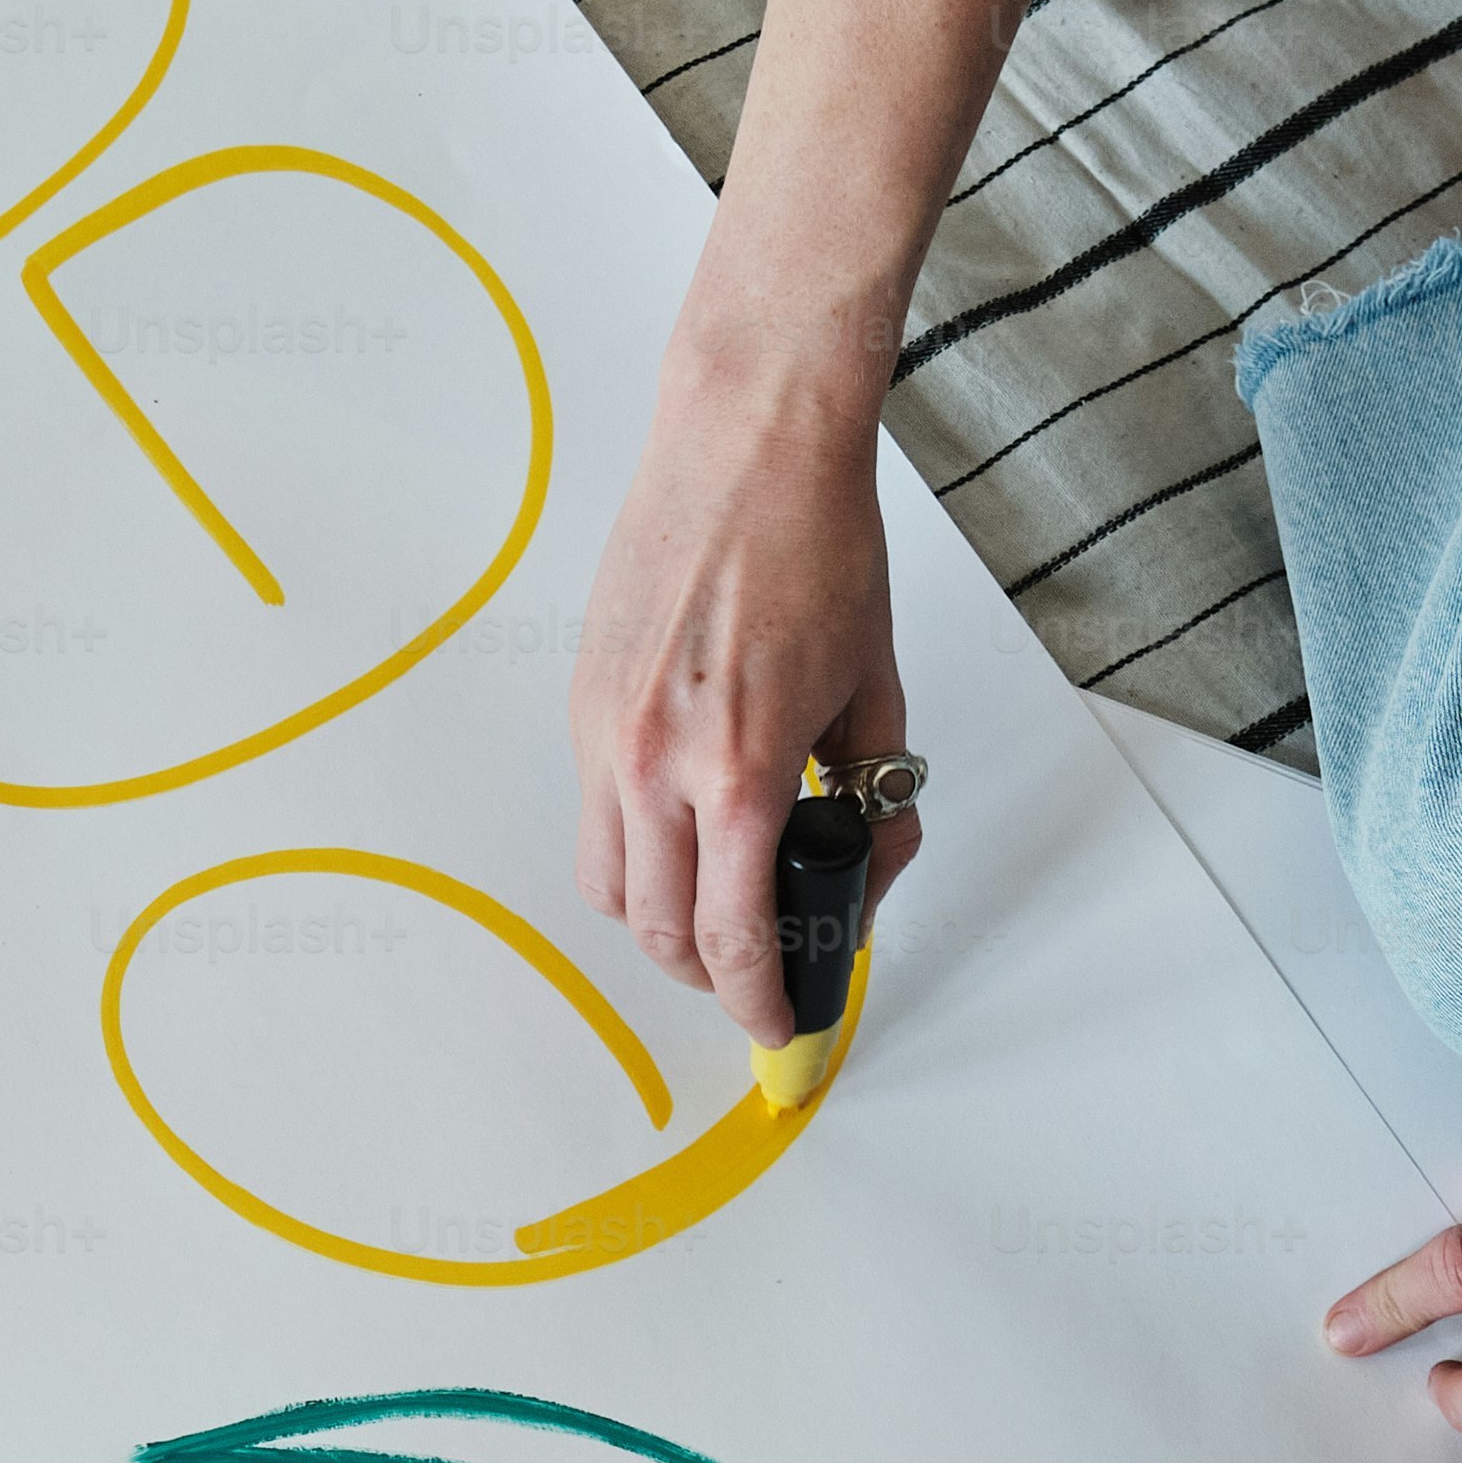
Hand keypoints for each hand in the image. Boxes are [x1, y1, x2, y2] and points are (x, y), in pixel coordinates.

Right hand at [568, 334, 923, 1045]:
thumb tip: (873, 856)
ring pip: (606, 885)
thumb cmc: (816, 541)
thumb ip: (876, 786)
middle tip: (756, 973)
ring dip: (657, 921)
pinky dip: (634, 846)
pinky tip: (685, 821)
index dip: (758, 999)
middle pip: (655, 933)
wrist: (746, 443)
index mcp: (737, 767)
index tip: (778, 1020)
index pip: (733, 937)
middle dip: (708, 974)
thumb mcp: (872, 682)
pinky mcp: (585, 700)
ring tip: (713, 907)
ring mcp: (606, 732)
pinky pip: (594, 812)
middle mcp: (654, 761)